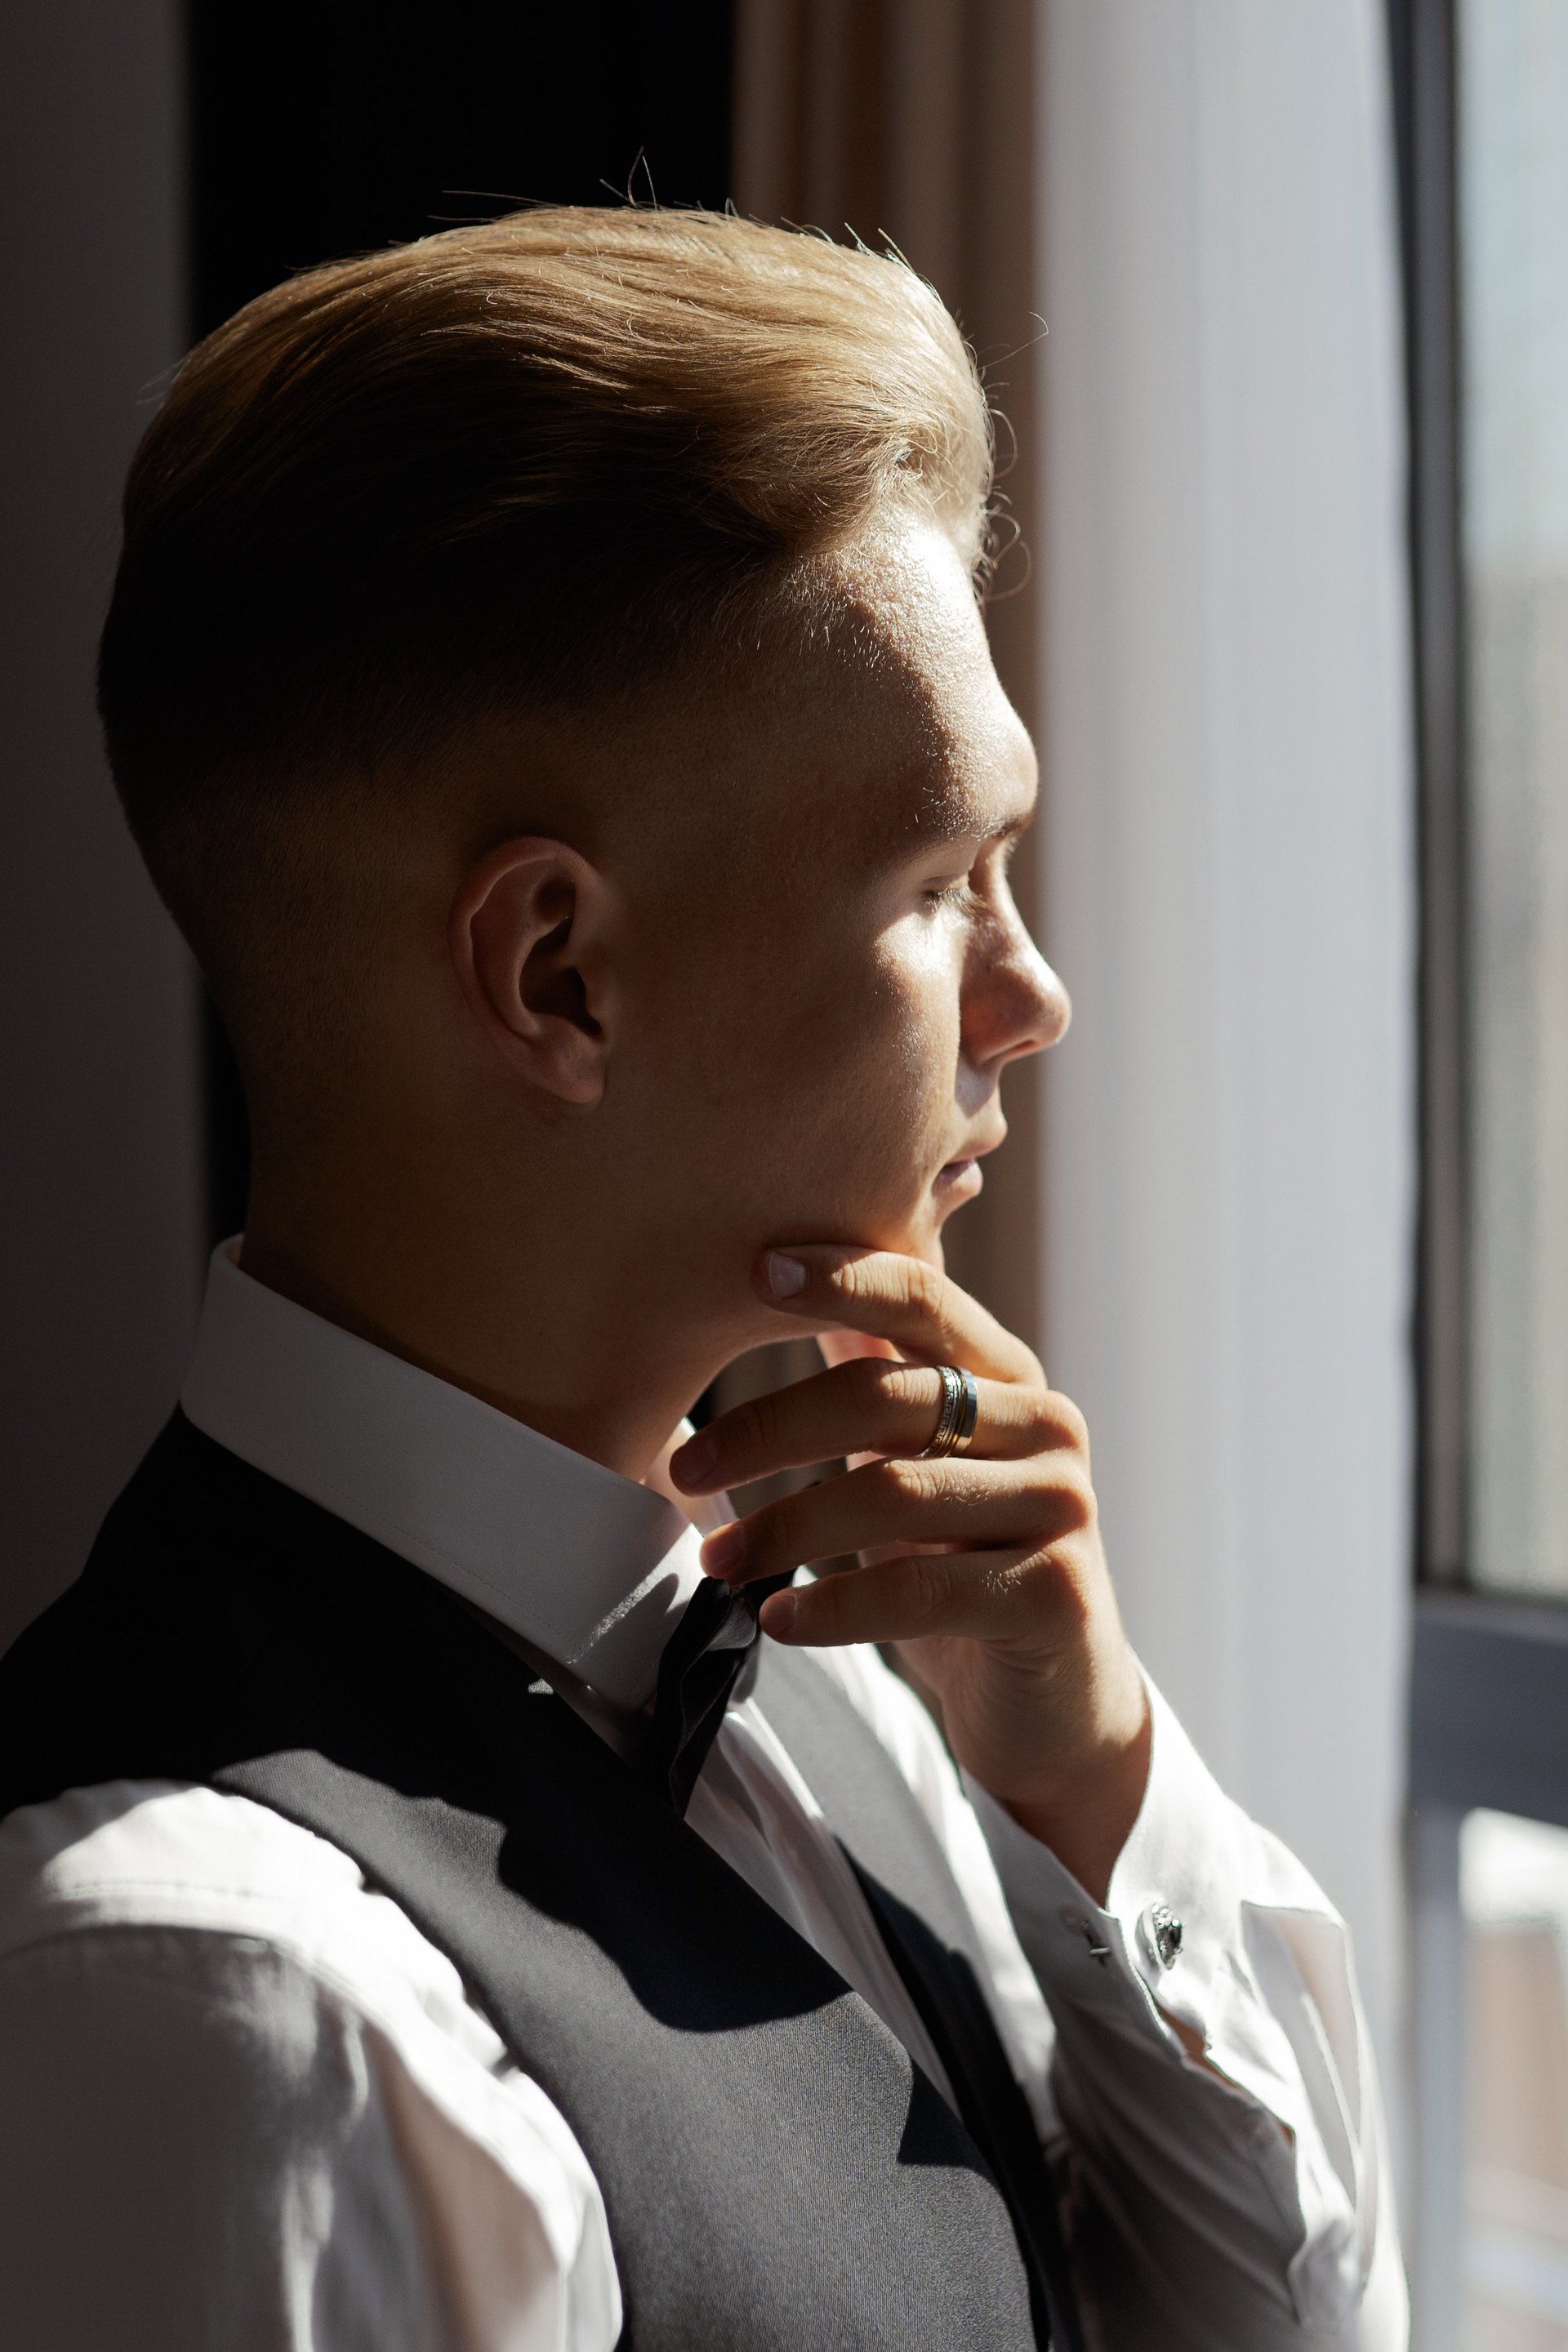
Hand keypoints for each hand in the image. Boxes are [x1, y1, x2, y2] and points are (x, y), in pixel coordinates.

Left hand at [670, 1246, 1150, 1903]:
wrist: (1057, 1706)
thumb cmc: (965, 1569)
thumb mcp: (922, 1462)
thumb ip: (877, 1372)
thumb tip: (783, 1270)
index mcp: (1009, 1377)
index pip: (923, 1297)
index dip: (843, 1276)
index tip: (755, 1268)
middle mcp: (1049, 1426)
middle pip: (886, 1396)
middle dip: (769, 1430)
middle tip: (686, 1469)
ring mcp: (1062, 1508)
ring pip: (892, 1493)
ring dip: (784, 1528)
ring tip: (717, 1561)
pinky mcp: (1056, 1594)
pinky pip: (919, 1587)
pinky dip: (835, 1604)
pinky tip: (778, 1618)